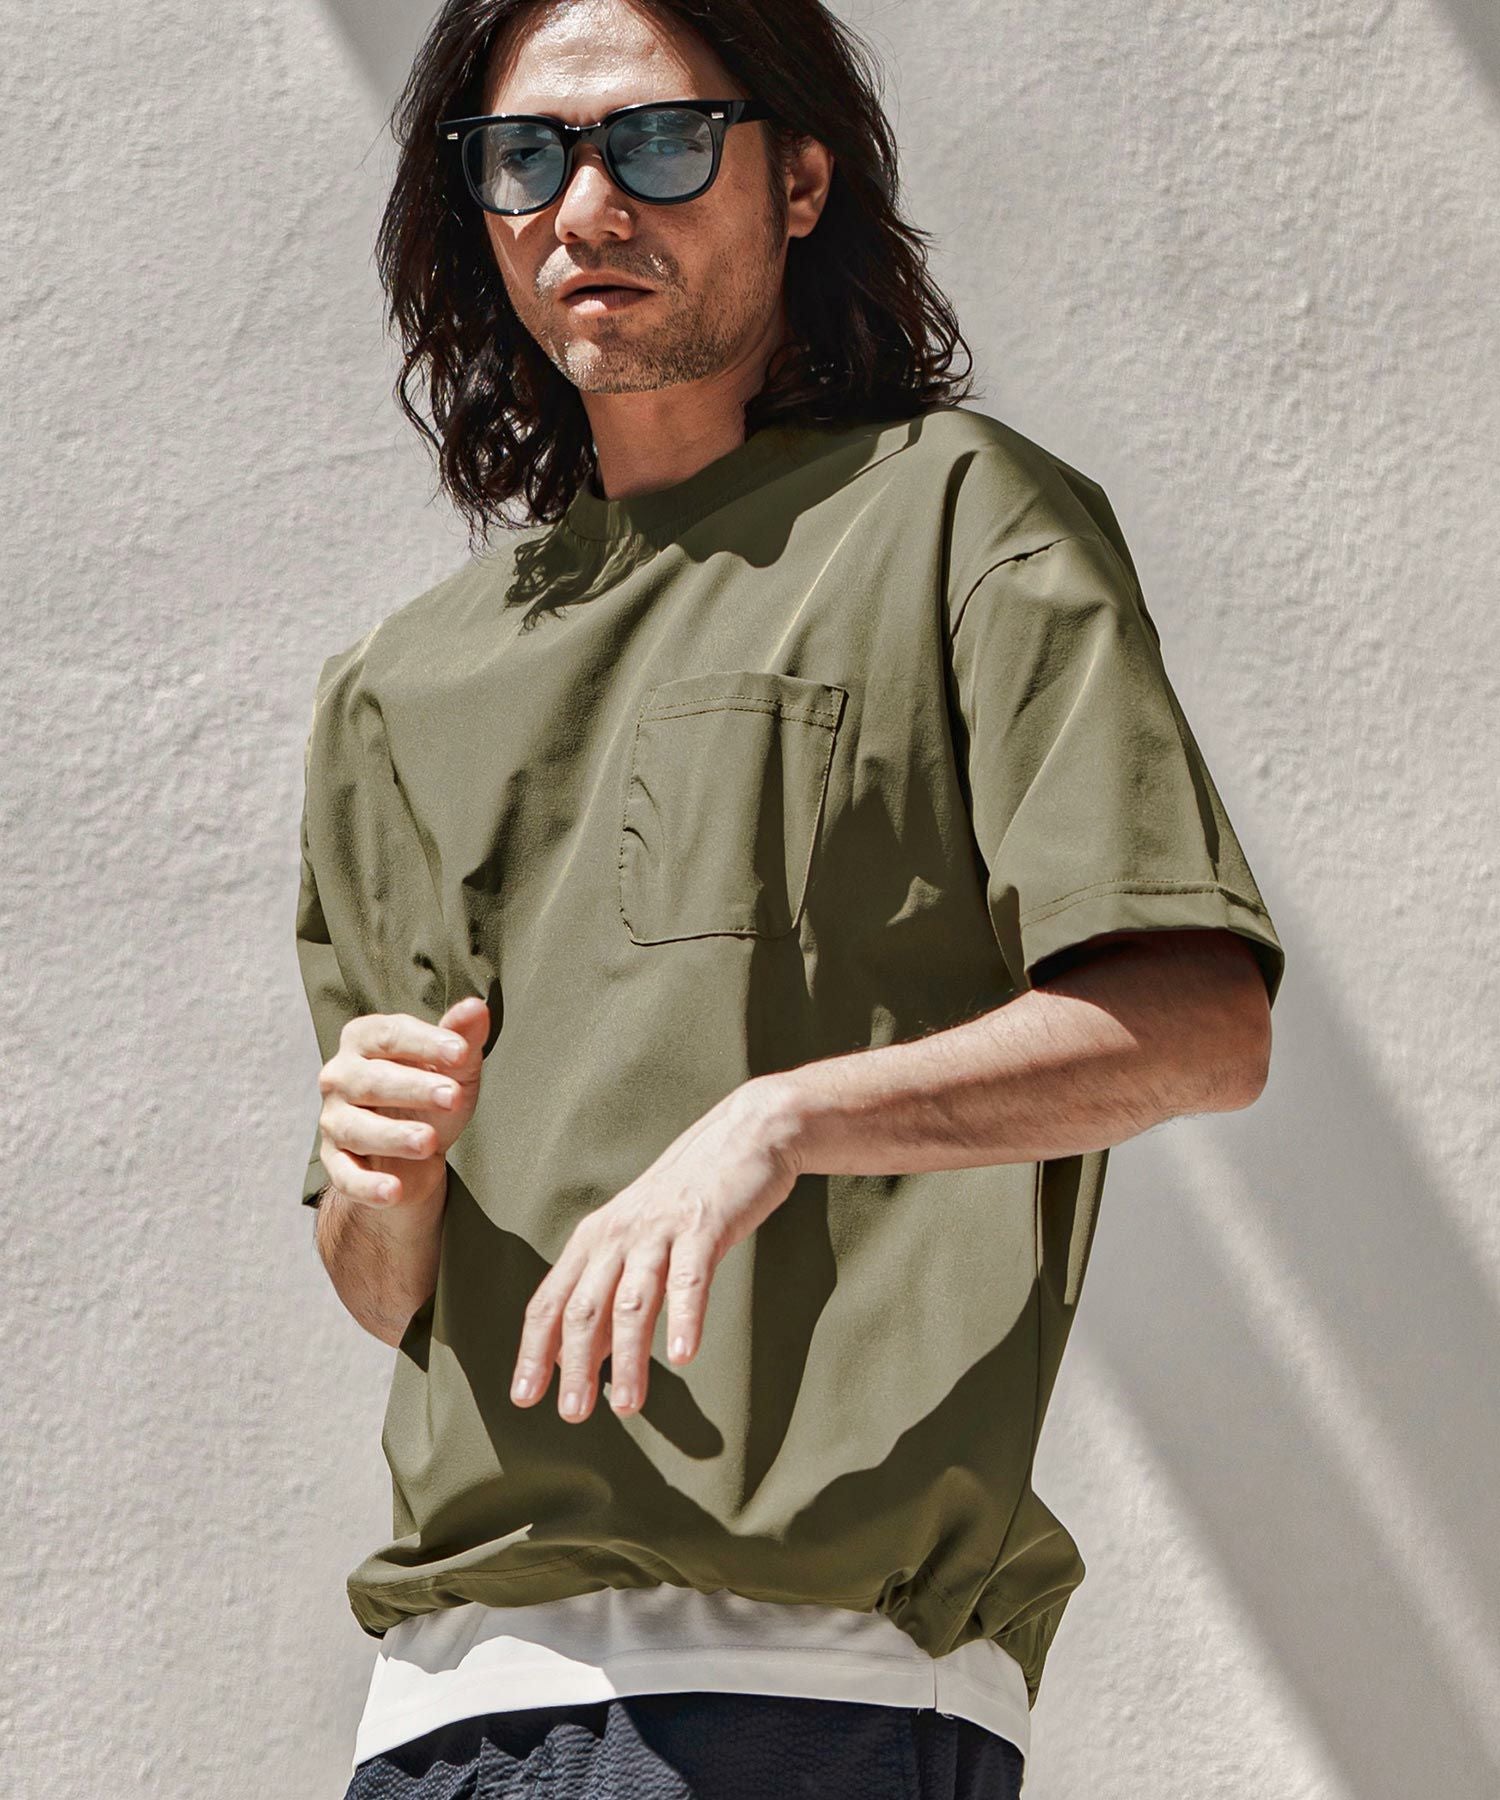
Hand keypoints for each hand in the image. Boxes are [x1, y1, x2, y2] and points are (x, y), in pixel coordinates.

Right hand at [316, 996, 488, 1207]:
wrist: (416, 1151)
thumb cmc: (432, 1094)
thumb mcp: (454, 1067)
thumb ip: (462, 1037)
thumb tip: (476, 1008)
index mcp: (364, 1040)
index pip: (389, 1034)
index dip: (425, 1043)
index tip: (461, 1053)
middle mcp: (340, 1076)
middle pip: (370, 1080)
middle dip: (412, 1088)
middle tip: (451, 1097)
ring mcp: (334, 1120)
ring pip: (356, 1128)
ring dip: (392, 1135)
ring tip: (429, 1142)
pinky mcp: (335, 1161)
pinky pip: (345, 1175)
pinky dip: (367, 1185)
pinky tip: (393, 1191)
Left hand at [508, 1083, 800, 1420]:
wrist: (745, 1134)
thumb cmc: (689, 1195)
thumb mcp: (638, 1237)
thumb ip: (612, 1289)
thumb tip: (587, 1356)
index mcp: (595, 1238)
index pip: (551, 1301)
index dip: (535, 1351)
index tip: (525, 1397)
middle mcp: (618, 1234)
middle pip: (584, 1308)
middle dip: (574, 1365)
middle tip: (574, 1414)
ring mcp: (660, 1229)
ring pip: (633, 1301)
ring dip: (626, 1357)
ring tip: (627, 1406)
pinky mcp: (704, 1226)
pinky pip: (691, 1279)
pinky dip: (685, 1318)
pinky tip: (682, 1356)